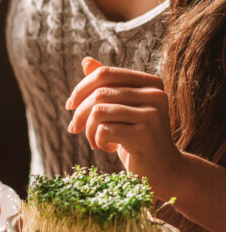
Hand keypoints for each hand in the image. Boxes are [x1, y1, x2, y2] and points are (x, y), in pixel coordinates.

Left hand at [65, 57, 183, 199]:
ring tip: (95, 142)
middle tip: (76, 129)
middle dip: (80, 113)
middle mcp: (154, 94)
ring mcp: (152, 114)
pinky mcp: (144, 135)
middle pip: (99, 93)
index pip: (105, 73)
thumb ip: (108, 86)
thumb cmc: (138, 138)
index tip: (70, 107)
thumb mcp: (122, 110)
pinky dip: (97, 141)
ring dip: (88, 130)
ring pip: (98, 111)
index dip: (81, 89)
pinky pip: (103, 130)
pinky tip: (108, 149)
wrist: (162, 170)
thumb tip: (86, 61)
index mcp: (150, 83)